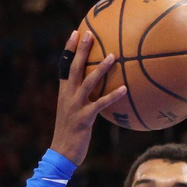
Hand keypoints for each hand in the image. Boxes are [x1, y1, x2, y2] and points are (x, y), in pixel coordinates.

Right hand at [50, 30, 126, 164]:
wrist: (61, 153)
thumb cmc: (70, 133)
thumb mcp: (72, 113)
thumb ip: (81, 99)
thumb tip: (96, 90)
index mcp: (63, 93)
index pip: (64, 66)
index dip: (68, 50)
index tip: (76, 33)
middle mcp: (67, 96)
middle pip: (74, 68)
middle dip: (82, 50)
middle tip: (90, 34)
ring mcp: (75, 107)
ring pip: (88, 83)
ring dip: (100, 69)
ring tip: (113, 56)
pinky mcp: (84, 119)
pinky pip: (100, 104)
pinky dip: (112, 96)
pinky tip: (124, 89)